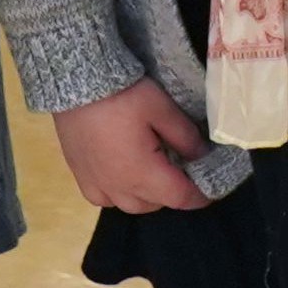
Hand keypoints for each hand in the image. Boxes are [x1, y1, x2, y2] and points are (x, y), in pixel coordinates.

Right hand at [55, 78, 211, 213]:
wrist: (76, 81)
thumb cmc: (123, 94)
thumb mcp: (162, 109)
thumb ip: (186, 137)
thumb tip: (202, 156)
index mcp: (143, 174)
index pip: (180, 198)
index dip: (200, 196)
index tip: (212, 190)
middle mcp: (118, 187)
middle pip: (155, 204)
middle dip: (172, 193)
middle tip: (181, 171)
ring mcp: (96, 184)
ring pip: (130, 205)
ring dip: (146, 196)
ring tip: (153, 174)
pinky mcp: (79, 175)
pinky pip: (104, 199)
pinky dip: (119, 194)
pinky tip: (122, 175)